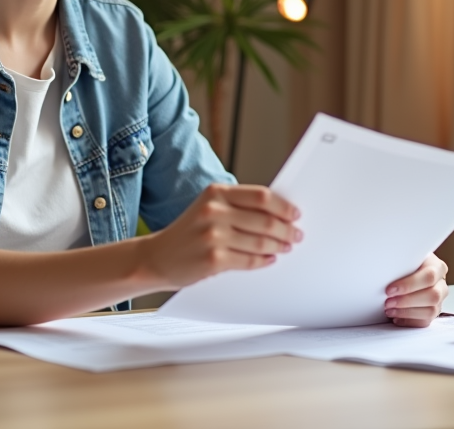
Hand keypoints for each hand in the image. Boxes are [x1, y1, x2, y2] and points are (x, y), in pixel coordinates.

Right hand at [142, 184, 301, 289]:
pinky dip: (263, 260)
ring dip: (279, 246)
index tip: (295, 214)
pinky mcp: (213, 259)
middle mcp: (213, 210)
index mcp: (215, 192)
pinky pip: (249, 260)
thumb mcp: (209, 208)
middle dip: (286, 229)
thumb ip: (238, 206)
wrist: (157, 257)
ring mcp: (212, 235)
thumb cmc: (189, 232)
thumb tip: (278, 213)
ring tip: (286, 247)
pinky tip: (269, 259)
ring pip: (260, 241)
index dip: (283, 206)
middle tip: (296, 235)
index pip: (261, 196)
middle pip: (264, 219)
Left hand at [384, 253, 447, 326]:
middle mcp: (441, 284)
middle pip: (432, 296)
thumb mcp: (404, 257)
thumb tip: (383, 265)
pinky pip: (425, 322)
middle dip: (407, 301)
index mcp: (437, 266)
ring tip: (389, 310)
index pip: (429, 276)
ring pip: (430, 311)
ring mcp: (439, 300)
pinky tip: (396, 317)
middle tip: (388, 302)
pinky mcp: (433, 312)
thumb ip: (400, 262)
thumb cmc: (405, 263)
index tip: (390, 289)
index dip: (409, 284)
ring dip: (406, 312)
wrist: (407, 271)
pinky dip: (409, 321)